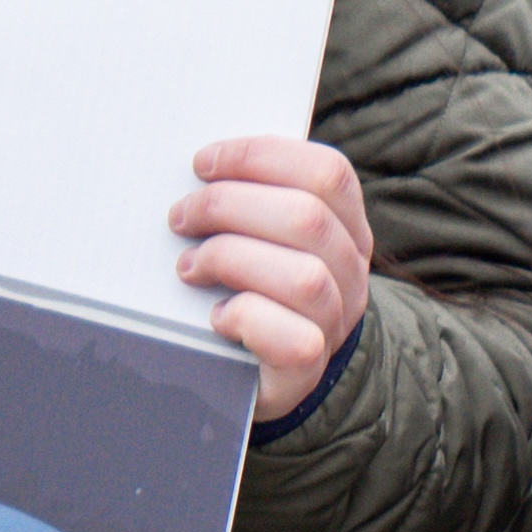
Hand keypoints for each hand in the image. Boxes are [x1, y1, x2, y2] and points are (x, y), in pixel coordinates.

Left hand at [173, 134, 374, 420]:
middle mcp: (351, 272)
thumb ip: (253, 204)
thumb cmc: (252, 292)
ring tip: (189, 266)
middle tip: (180, 217)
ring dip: (231, 260)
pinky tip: (216, 316)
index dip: (261, 157)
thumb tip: (203, 166)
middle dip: (229, 206)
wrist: (264, 374)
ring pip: (304, 278)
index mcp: (346, 226)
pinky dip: (245, 318)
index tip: (203, 163)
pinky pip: (291, 338)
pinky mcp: (308, 370)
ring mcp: (335, 322)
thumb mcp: (265, 240)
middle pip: (308, 219)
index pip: (327, 172)